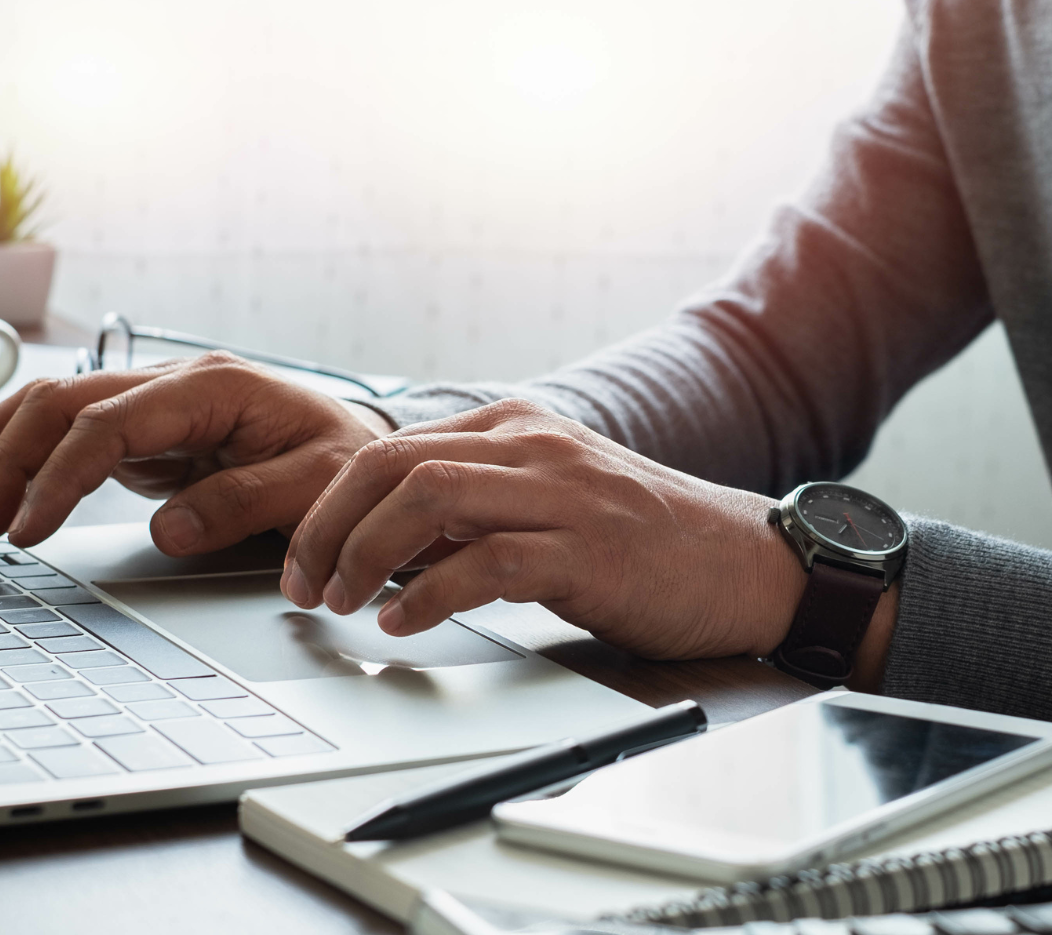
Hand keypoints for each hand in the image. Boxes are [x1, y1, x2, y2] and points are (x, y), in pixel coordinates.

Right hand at [0, 351, 391, 552]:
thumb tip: (170, 530)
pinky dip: (21, 454)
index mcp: (214, 387)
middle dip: (6, 457)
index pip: (110, 424)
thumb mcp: (320, 487)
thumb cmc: (350, 466)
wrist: (372, 457)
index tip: (28, 529)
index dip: (59, 475)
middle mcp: (176, 384)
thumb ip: (247, 502)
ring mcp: (158, 405)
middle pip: (64, 404)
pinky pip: (71, 434)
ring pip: (54, 408)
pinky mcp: (151, 434)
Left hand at [280, 398, 810, 660]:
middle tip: (304, 585)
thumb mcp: (550, 504)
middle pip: (393, 464)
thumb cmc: (648, 544)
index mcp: (517, 429)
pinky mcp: (588, 551)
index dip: (329, 505)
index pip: (391, 447)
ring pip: (428, 498)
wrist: (748, 564)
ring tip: (343, 603)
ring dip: (365, 555)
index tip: (302, 558)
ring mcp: (563, 494)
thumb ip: (476, 512)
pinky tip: (404, 623)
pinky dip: (429, 594)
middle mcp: (534, 447)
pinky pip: (486, 562)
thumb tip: (385, 547)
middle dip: (329, 527)